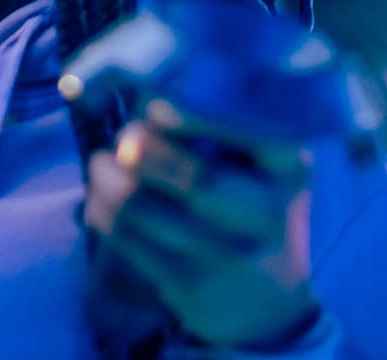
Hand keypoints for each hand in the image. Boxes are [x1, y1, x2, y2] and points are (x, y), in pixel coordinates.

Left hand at [84, 98, 321, 348]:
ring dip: (105, 177)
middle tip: (126, 138)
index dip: (198, 117)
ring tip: (103, 165)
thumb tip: (138, 84)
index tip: (158, 106)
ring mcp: (229, 256)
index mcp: (287, 167)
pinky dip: (99, 209)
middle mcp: (267, 214)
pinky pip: (123, 236)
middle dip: (142, 147)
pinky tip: (101, 200)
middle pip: (198, 179)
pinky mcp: (188, 285)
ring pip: (143, 206)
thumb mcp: (257, 166)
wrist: (264, 303)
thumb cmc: (247, 208)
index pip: (256, 134)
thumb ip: (212, 124)